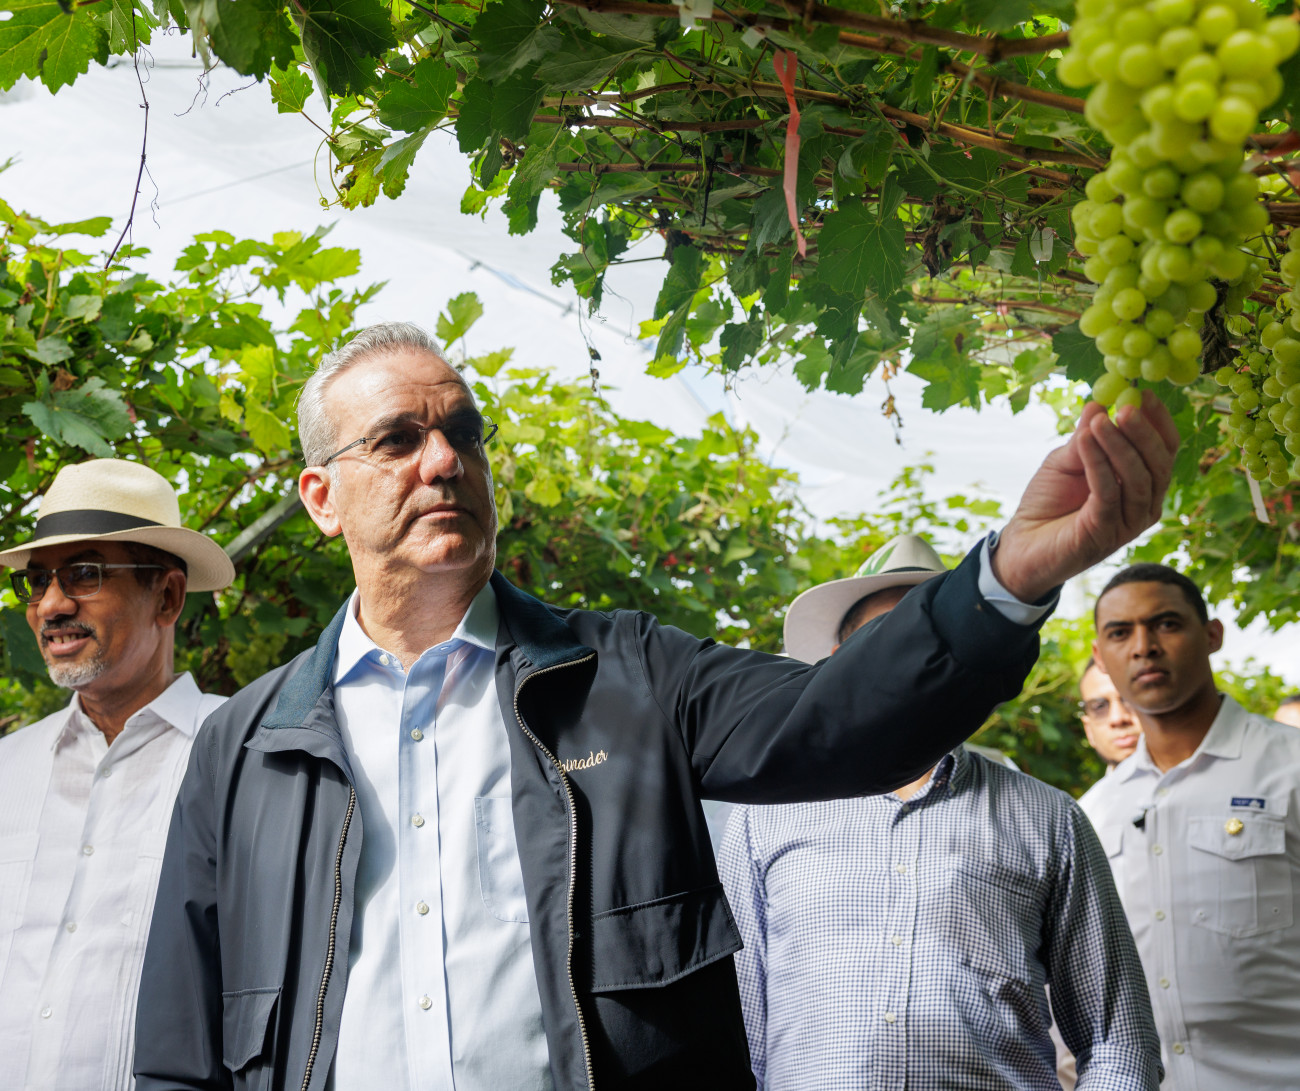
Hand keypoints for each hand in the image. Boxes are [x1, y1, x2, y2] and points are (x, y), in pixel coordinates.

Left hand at [992, 391, 1179, 602]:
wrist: (1022, 544)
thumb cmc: (1048, 503)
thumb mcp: (1065, 461)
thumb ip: (1084, 438)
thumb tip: (1097, 403)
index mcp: (1142, 484)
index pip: (1164, 450)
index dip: (1158, 421)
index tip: (1145, 392)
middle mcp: (1144, 504)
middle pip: (1158, 464)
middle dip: (1144, 432)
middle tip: (1127, 406)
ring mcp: (1128, 522)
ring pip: (1138, 480)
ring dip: (1119, 446)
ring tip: (1101, 421)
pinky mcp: (1105, 533)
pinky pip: (1109, 494)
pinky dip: (1098, 465)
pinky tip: (1087, 441)